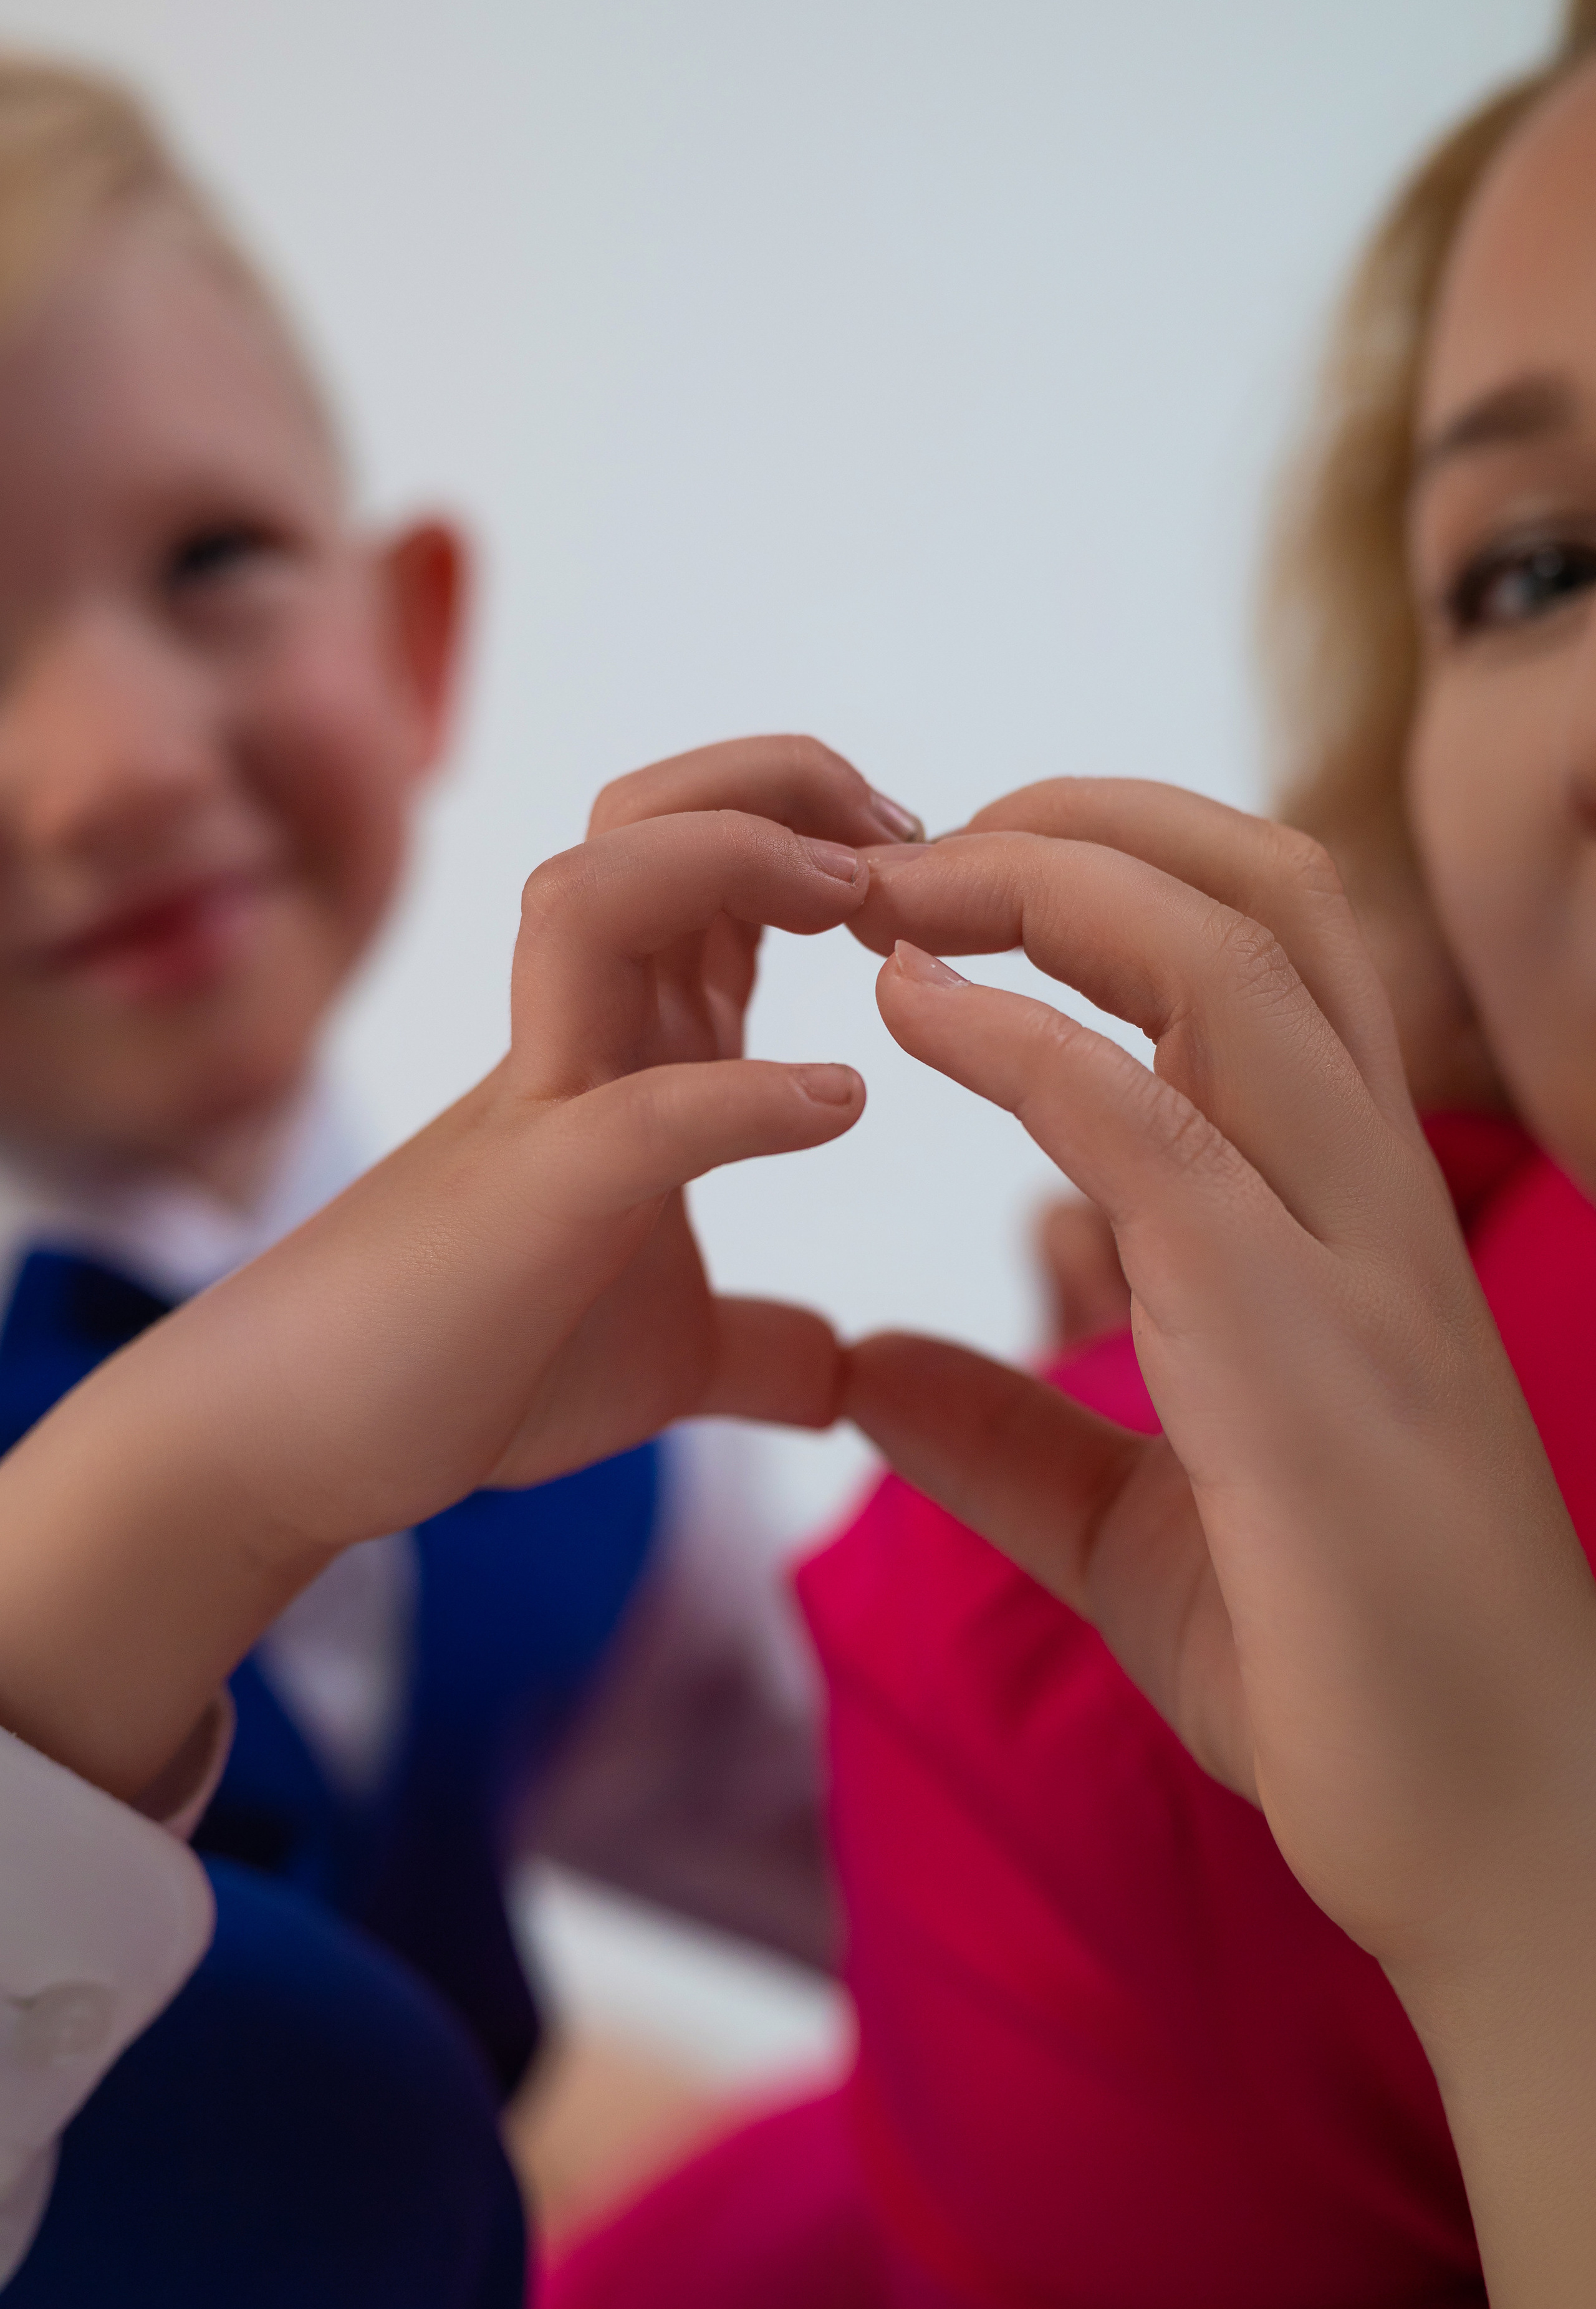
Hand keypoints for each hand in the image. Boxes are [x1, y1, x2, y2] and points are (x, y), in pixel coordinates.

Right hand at [0, 736, 916, 1802]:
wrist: (303, 1446)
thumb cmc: (474, 1372)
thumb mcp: (666, 1356)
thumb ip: (756, 1344)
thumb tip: (845, 1375)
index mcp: (623, 1050)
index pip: (711, 867)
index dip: (820, 827)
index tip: (933, 874)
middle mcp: (576, 1042)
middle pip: (648, 819)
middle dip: (781, 782)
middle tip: (904, 829)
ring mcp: (539, 1108)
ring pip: (599, 895)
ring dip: (736, 864)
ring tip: (856, 903)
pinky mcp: (526, 1205)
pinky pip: (639, 1114)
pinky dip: (744, 1094)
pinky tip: (835, 1105)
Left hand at [846, 781, 1595, 1989]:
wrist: (1486, 1837)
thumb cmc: (1336, 1673)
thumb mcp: (1128, 1531)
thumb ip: (1009, 1437)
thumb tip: (864, 1374)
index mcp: (1343, 1218)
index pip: (1264, 952)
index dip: (1112, 873)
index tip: (954, 892)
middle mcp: (1370, 1199)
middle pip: (1269, 897)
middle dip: (1087, 822)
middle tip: (916, 840)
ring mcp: (1356, 1261)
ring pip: (1238, 964)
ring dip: (1054, 887)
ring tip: (898, 888)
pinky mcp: (1308, 1350)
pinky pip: (1162, 1133)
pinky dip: (1025, 1042)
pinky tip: (909, 1010)